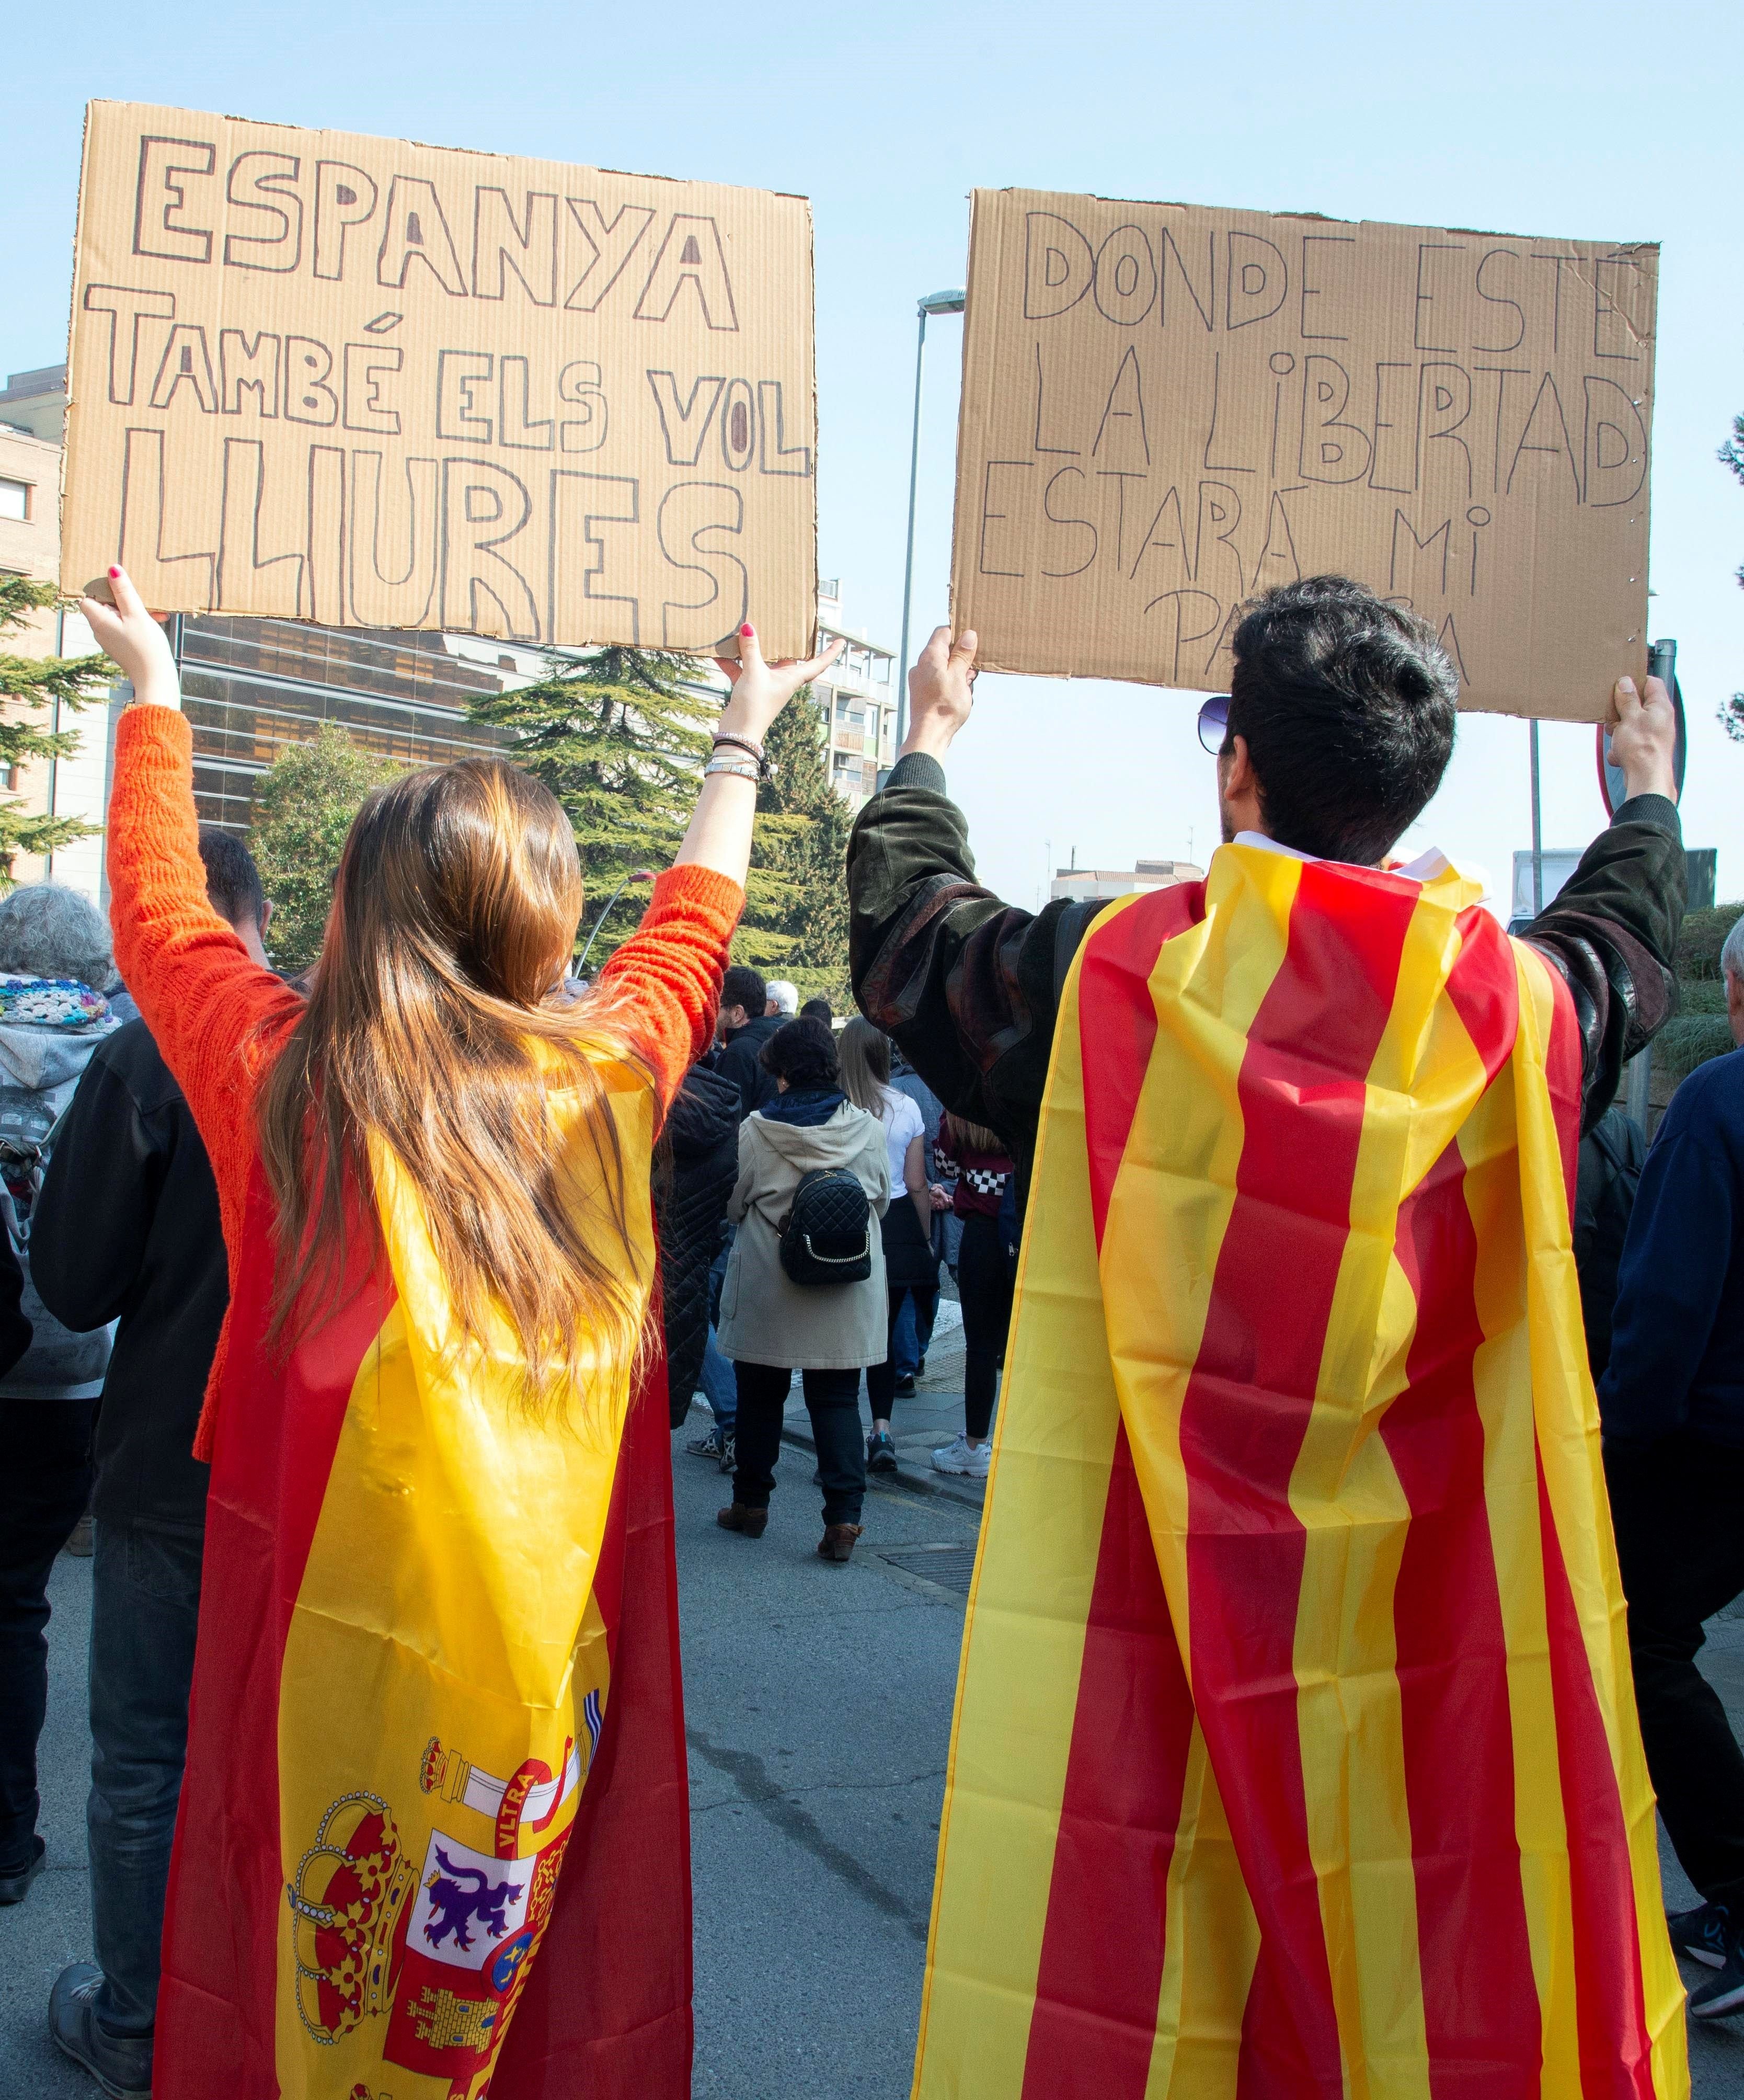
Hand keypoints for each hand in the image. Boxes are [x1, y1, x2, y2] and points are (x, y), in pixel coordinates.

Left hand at [78, 566, 178, 707]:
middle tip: (142, 599)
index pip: (87, 598)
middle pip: (104, 605)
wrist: (156, 678)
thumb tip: (112, 569)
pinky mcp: (121, 647)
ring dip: (134, 610)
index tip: (118, 587)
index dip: (100, 589)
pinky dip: (136, 623)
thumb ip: (124, 591)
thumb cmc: (146, 647)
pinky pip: (124, 628)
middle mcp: (99, 631)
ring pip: (117, 616)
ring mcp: (110, 640)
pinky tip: (154, 622)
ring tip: (154, 613)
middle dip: (123, 599)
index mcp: (98, 620)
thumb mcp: (136, 614)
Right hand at [713, 623, 842, 744]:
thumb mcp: (754, 673)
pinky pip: (742, 668)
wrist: (738, 733)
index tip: (841, 641)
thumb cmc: (755, 706)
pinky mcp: (748, 687)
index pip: (818, 664)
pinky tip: (718, 650)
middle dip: (786, 641)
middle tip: (788, 622)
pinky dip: (731, 661)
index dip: (830, 653)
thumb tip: (748, 627)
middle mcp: (782, 679)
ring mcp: (765, 683)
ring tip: (745, 628)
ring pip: (761, 659)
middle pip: (787, 656)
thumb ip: (751, 649)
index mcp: (792, 677)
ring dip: (752, 647)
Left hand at [900, 625, 977, 760]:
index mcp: (930, 656)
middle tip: (971, 672)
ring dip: (958, 673)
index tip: (972, 644)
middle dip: (961, 658)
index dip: (959, 634)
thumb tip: (968, 635)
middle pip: (944, 650)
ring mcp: (920, 679)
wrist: (929, 733)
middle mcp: (921, 665)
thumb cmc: (944, 706)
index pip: (943, 632)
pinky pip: (938, 680)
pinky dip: (950, 683)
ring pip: (943, 667)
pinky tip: (958, 696)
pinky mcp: (922, 692)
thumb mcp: (959, 676)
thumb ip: (963, 654)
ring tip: (965, 688)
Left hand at [928, 1183, 950, 1210]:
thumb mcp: (940, 1191)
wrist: (928, 1191)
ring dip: (941, 1205)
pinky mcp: (936, 1206)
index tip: (949, 1200)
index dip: (951, 1202)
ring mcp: (940, 1204)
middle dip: (945, 1204)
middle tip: (942, 1201)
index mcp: (946, 1197)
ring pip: (943, 1208)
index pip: (951, 1201)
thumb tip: (947, 1200)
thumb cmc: (935, 1190)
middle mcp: (944, 1201)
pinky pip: (937, 1208)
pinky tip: (935, 1203)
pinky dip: (936, 1206)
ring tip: (938, 1202)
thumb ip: (944, 1195)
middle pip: (948, 1206)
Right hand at [1608, 673, 1677, 804]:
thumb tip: (1625, 683)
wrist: (1646, 779)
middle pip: (1637, 705)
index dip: (1635, 682)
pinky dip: (1621, 748)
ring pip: (1630, 724)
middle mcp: (1660, 719)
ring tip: (1617, 739)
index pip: (1651, 682)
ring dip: (1618, 731)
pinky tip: (1620, 754)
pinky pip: (1629, 742)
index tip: (1620, 688)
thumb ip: (1627, 698)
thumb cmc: (1643, 749)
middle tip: (1614, 719)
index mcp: (1661, 706)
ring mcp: (1654, 735)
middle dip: (1621, 712)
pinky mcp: (1646, 749)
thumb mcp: (1629, 717)